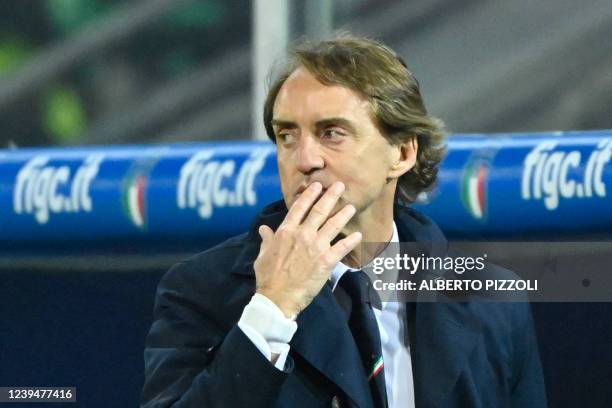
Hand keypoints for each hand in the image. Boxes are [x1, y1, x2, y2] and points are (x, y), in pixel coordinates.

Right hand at [254, 181, 361, 317]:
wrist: (277, 297)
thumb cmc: (268, 277)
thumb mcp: (263, 255)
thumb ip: (267, 240)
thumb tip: (264, 229)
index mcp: (286, 231)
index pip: (299, 208)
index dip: (309, 195)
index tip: (317, 185)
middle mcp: (302, 234)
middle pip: (319, 211)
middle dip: (330, 196)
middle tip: (340, 185)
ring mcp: (315, 247)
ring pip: (333, 225)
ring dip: (343, 214)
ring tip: (351, 207)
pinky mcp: (326, 261)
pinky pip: (342, 248)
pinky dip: (351, 241)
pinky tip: (358, 236)